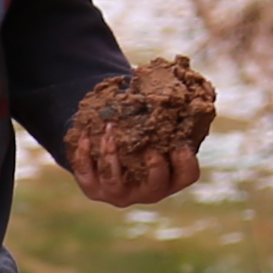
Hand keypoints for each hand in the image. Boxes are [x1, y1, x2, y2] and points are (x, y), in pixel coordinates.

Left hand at [61, 109, 203, 206]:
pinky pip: (86, 173)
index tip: (179, 143)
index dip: (186, 161)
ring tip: (110, 126)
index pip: (187, 176)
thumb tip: (172, 79)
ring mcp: (118, 194)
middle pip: (155, 187)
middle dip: (154, 168)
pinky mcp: (93, 190)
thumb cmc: (142, 136)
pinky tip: (85, 133)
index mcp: (169, 178)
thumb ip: (167, 116)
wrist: (108, 155)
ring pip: (114, 180)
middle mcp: (146, 192)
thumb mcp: (157, 128)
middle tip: (150, 149)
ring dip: (111, 152)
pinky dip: (84, 153)